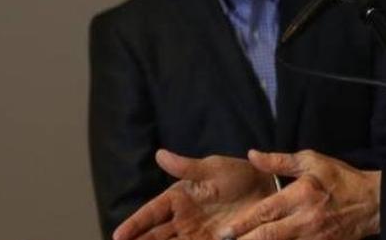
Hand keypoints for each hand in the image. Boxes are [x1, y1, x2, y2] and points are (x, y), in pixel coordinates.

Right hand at [112, 150, 274, 239]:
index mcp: (178, 198)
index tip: (118, 236)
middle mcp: (182, 219)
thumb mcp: (212, 168)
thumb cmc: (238, 174)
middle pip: (154, 236)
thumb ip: (186, 167)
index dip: (134, 225)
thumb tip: (160, 155)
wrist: (268, 189)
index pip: (150, 213)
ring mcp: (196, 234)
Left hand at [217, 149, 380, 239]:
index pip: (266, 212)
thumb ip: (279, 161)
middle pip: (269, 237)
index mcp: (301, 195)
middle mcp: (305, 220)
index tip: (224, 232)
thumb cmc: (339, 179)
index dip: (243, 224)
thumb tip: (252, 155)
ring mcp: (313, 239)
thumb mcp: (311, 161)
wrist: (372, 203)